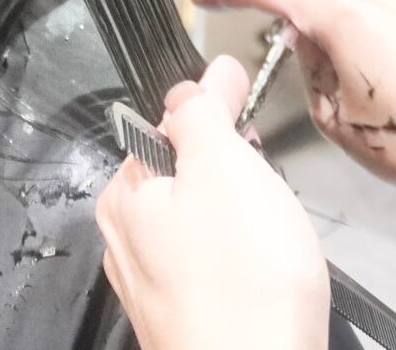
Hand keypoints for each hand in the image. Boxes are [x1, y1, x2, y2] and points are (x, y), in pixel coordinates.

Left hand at [96, 56, 329, 349]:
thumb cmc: (241, 288)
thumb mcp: (222, 167)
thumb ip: (205, 113)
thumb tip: (203, 78)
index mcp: (124, 194)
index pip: (165, 125)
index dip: (214, 111)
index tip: (247, 104)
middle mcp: (128, 240)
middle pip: (186, 175)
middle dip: (233, 173)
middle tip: (266, 189)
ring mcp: (158, 284)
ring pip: (204, 224)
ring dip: (242, 218)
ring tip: (271, 238)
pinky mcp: (190, 318)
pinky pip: (219, 268)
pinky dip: (245, 262)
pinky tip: (267, 274)